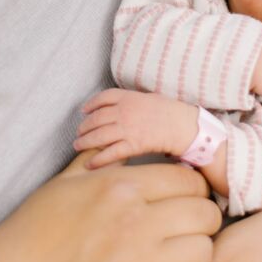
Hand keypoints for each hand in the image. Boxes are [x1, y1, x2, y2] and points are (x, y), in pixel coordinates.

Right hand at [0, 150, 221, 261]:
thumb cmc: (28, 235)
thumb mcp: (62, 184)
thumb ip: (100, 163)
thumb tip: (125, 147)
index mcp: (121, 187)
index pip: (188, 179)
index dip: (189, 189)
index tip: (179, 199)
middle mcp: (139, 223)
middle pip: (206, 215)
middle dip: (199, 220)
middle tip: (180, 228)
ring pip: (203, 253)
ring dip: (191, 254)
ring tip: (169, 257)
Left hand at [74, 88, 198, 166]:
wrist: (184, 125)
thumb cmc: (170, 111)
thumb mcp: (149, 97)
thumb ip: (132, 100)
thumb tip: (121, 104)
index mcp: (129, 97)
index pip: (102, 98)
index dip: (90, 105)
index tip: (84, 111)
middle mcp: (124, 112)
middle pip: (96, 119)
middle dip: (84, 127)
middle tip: (78, 133)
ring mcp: (128, 128)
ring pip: (99, 136)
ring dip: (85, 142)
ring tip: (78, 146)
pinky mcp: (133, 145)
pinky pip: (111, 153)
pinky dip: (98, 159)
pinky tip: (90, 164)